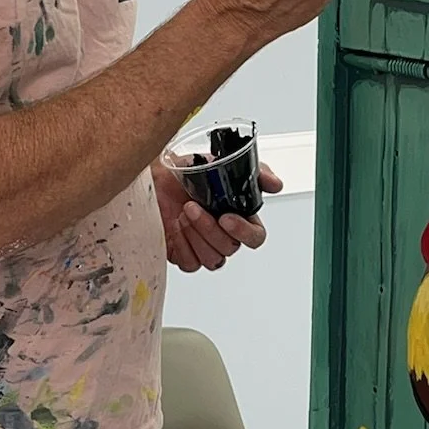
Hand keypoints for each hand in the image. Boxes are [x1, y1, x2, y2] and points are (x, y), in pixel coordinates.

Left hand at [154, 160, 282, 273]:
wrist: (151, 177)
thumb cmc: (183, 172)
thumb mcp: (221, 163)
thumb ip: (253, 173)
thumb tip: (276, 185)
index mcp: (238, 216)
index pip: (255, 237)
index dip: (244, 232)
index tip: (226, 218)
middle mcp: (222, 234)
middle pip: (230, 248)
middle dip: (209, 228)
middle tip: (193, 207)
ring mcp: (203, 247)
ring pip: (212, 259)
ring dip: (196, 235)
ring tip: (183, 213)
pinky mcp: (183, 255)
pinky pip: (190, 264)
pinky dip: (183, 245)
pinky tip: (176, 227)